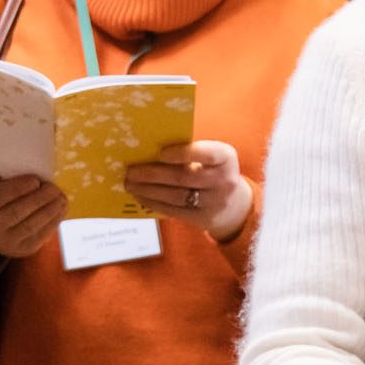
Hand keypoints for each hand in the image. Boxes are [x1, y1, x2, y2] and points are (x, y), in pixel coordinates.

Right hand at [0, 175, 67, 257]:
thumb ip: (5, 183)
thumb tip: (36, 178)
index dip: (20, 187)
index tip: (36, 180)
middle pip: (19, 211)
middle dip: (40, 198)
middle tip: (54, 188)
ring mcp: (6, 241)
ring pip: (32, 224)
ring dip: (51, 210)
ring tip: (62, 198)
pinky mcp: (22, 249)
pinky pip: (41, 235)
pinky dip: (53, 221)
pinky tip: (61, 210)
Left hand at [125, 139, 253, 242]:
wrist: (234, 204)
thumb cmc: (213, 171)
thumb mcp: (212, 157)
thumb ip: (190, 150)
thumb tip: (149, 146)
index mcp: (226, 157)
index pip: (207, 154)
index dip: (183, 153)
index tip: (160, 152)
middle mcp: (224, 180)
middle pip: (185, 177)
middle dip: (153, 174)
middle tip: (130, 170)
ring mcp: (215, 202)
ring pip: (176, 196)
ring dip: (148, 190)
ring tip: (130, 183)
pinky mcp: (203, 218)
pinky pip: (174, 211)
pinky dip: (154, 203)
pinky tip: (140, 196)